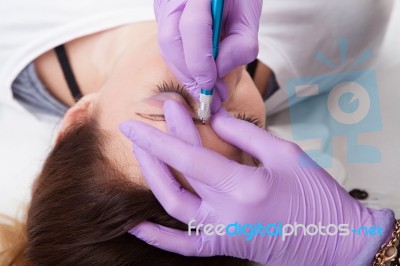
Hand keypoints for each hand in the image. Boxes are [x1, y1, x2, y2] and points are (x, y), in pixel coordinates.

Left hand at [120, 100, 393, 265]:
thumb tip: (214, 119)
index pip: (190, 158)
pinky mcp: (224, 246)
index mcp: (246, 187)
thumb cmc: (316, 194)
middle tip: (144, 124)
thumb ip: (245, 135)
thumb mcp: (285, 154)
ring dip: (153, 178)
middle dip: (155, 148)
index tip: (141, 119)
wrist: (335, 239)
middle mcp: (228, 214)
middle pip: (179, 177)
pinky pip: (183, 246)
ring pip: (173, 207)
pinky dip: (157, 237)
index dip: (161, 136)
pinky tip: (136, 226)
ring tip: (142, 153)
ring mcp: (223, 234)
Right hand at [154, 0, 262, 99]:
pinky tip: (198, 77)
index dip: (199, 61)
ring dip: (184, 75)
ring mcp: (165, 6)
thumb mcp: (249, 15)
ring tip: (205, 92)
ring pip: (165, 47)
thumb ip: (241, 44)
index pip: (192, 27)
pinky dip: (183, 66)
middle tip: (207, 97)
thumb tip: (218, 74)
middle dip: (188, 75)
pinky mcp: (162, 17)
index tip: (209, 85)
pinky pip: (168, 47)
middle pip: (170, 40)